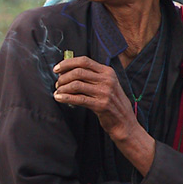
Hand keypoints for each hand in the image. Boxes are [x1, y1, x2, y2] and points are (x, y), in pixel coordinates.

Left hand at [53, 55, 154, 173]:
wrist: (125, 122)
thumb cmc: (113, 102)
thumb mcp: (107, 84)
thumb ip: (92, 76)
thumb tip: (69, 69)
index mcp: (107, 72)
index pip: (84, 61)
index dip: (68, 63)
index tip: (57, 69)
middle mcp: (107, 80)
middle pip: (78, 72)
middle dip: (63, 77)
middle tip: (57, 83)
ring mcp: (105, 92)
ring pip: (76, 85)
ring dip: (63, 88)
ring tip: (58, 92)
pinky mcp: (101, 105)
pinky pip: (79, 99)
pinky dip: (66, 97)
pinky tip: (59, 98)